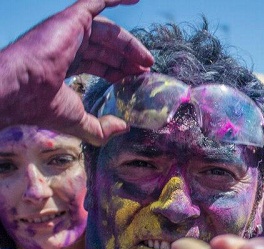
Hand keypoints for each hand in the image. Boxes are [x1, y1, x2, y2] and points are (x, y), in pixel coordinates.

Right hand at [0, 0, 153, 144]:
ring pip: (108, 32)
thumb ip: (101, 128)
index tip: (135, 78)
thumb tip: (123, 128)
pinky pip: (96, 1)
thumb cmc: (43, 104)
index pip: (98, 64)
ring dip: (130, 44)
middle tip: (147, 68)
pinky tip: (135, 0)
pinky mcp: (72, 18)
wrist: (23, 86)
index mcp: (64, 65)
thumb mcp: (78, 121)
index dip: (118, 70)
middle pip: (106, 48)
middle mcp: (67, 45)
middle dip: (128, 58)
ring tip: (148, 59)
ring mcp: (69, 30)